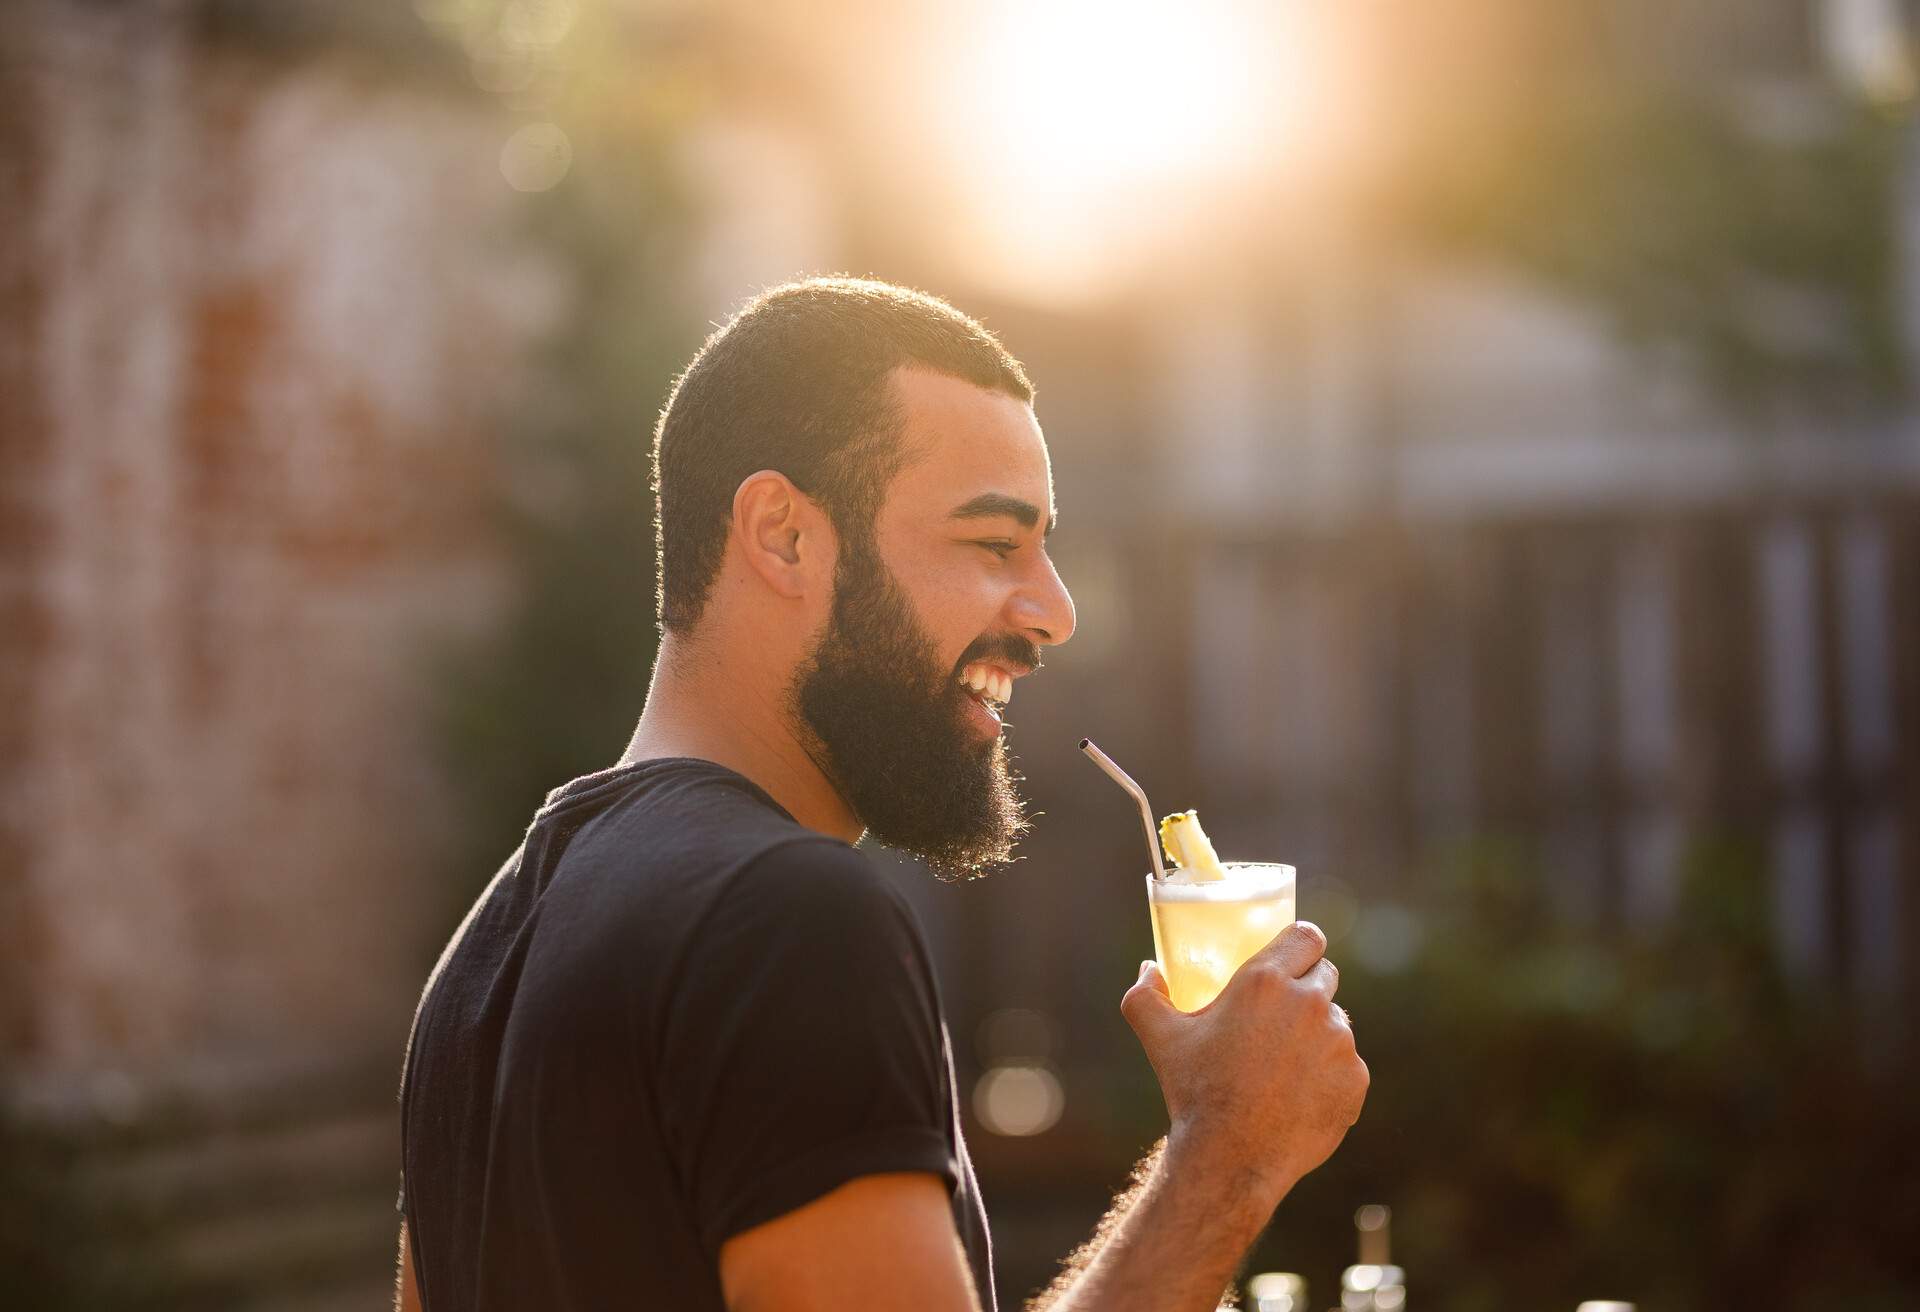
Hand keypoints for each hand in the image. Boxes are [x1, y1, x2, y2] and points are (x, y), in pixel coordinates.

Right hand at [1120, 922, 1367, 1202]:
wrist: (1232, 1157)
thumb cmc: (1195, 1091)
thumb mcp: (1159, 1038)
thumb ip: (1145, 996)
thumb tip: (1148, 970)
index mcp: (1265, 981)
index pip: (1306, 936)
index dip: (1301, 945)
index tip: (1293, 959)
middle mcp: (1309, 1003)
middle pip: (1324, 975)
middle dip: (1306, 989)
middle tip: (1280, 1017)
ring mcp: (1339, 1042)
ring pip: (1336, 1023)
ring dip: (1317, 1034)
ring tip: (1284, 1065)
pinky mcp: (1355, 1079)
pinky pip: (1347, 1065)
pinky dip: (1330, 1075)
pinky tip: (1300, 1095)